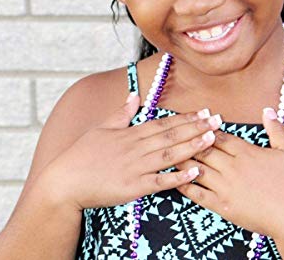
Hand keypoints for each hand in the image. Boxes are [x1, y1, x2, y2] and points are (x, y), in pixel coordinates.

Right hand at [41, 95, 222, 210]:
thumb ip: (121, 113)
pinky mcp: (133, 187)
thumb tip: (133, 95)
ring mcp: (136, 167)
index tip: (203, 112)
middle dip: (197, 127)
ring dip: (193, 146)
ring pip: (170, 154)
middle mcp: (137, 148)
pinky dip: (178, 176)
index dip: (186, 117)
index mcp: (131, 133)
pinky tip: (195, 170)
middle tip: (217, 120)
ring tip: (212, 138)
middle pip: (172, 135)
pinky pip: (160, 181)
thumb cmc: (82, 154)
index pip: (164, 122)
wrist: (65, 182)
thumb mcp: (102, 128)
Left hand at [175, 107, 283, 238]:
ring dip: (183, 160)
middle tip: (175, 135)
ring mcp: (225, 187)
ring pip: (198, 169)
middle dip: (190, 141)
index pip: (220, 137)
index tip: (196, 123)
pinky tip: (175, 180)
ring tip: (168, 154)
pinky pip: (198, 194)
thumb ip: (276, 129)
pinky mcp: (222, 206)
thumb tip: (267, 110)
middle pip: (204, 150)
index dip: (206, 129)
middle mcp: (232, 167)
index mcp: (246, 152)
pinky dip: (185, 186)